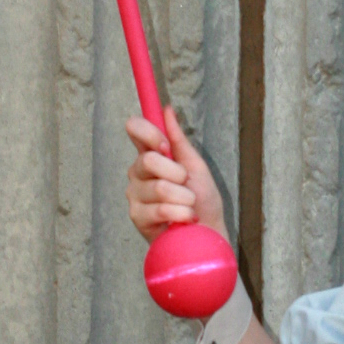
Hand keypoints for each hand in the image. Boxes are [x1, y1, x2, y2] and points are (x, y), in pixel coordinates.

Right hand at [125, 105, 228, 245]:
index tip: (167, 147)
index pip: (135, 129)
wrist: (208, 233)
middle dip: (178, 174)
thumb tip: (167, 109)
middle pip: (149, 160)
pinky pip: (161, 209)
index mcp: (151, 155)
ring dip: (184, 199)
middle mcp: (138, 173)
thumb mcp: (195, 166)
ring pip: (159, 187)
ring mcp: (135, 195)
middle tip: (187, 186)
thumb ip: (179, 140)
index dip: (151, 134)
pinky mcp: (137, 217)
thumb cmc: (203, 202)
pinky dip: (181, 214)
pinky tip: (184, 220)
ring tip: (189, 207)